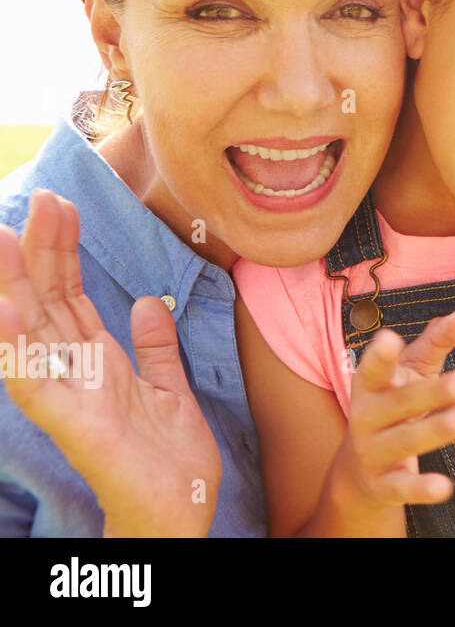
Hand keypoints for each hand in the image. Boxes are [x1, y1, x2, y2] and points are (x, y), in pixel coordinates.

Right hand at [0, 190, 219, 536]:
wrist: (181, 512)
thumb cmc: (167, 458)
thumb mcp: (168, 388)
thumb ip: (155, 347)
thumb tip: (145, 302)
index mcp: (96, 362)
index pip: (70, 296)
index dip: (63, 251)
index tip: (62, 205)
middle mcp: (75, 374)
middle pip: (49, 302)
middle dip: (42, 251)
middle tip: (43, 198)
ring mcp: (70, 398)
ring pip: (33, 334)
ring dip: (16, 286)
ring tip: (2, 237)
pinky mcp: (74, 426)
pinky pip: (38, 384)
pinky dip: (19, 349)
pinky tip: (8, 314)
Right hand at [320, 311, 454, 529]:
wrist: (360, 471)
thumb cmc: (395, 405)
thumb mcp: (412, 372)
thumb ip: (436, 343)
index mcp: (371, 386)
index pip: (373, 368)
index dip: (380, 356)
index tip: (390, 338)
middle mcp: (366, 417)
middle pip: (400, 403)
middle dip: (432, 393)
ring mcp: (372, 452)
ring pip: (404, 442)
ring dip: (435, 431)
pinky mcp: (382, 485)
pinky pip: (402, 486)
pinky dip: (421, 488)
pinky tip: (444, 487)